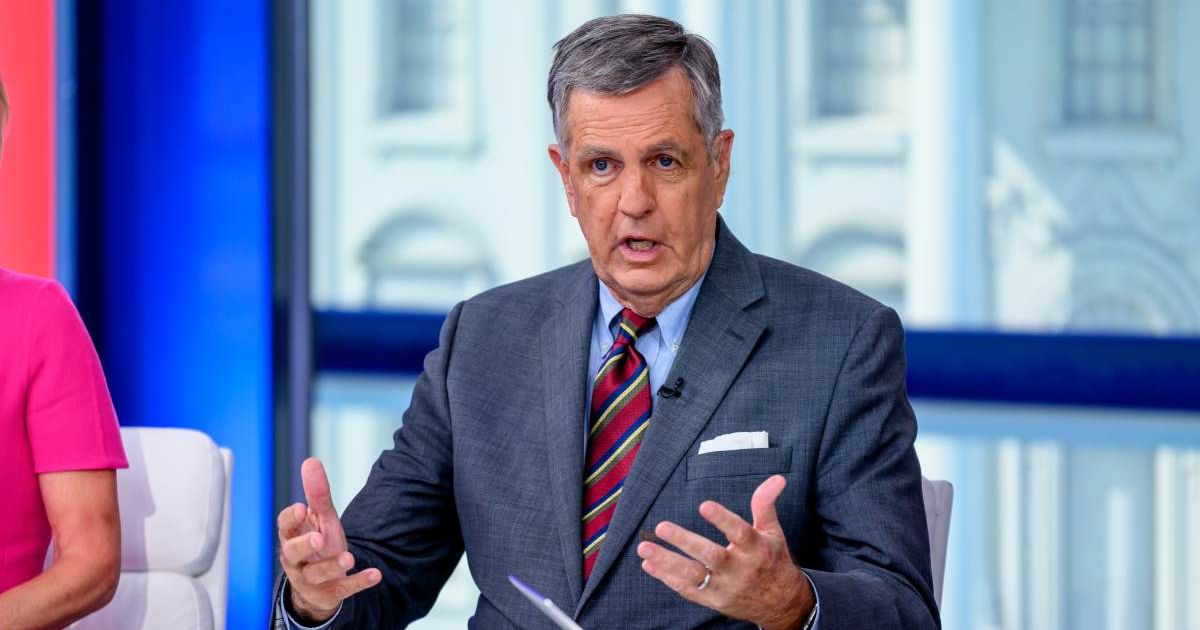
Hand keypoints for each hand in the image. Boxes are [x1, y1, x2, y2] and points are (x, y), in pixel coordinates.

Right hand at [277, 458, 380, 623]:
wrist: (318, 585)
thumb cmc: (316, 544)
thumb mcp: (320, 519)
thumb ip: (317, 494)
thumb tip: (311, 461)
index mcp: (292, 537)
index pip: (285, 527)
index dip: (290, 519)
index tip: (301, 508)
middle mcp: (296, 560)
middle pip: (293, 553)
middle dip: (304, 545)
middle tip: (318, 539)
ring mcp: (311, 579)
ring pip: (316, 574)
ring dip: (332, 566)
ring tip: (348, 558)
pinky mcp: (329, 593)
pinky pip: (343, 589)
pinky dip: (359, 582)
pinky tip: (375, 574)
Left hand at [637, 475, 813, 629]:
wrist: (780, 604)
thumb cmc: (772, 561)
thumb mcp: (772, 532)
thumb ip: (765, 505)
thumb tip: (776, 478)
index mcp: (756, 550)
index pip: (740, 533)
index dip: (723, 519)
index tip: (704, 504)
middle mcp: (740, 570)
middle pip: (711, 556)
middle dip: (684, 541)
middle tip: (661, 527)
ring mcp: (724, 587)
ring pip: (693, 575)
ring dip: (667, 562)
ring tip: (644, 548)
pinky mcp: (713, 600)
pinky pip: (687, 590)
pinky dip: (667, 578)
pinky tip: (649, 564)